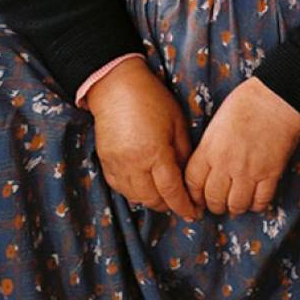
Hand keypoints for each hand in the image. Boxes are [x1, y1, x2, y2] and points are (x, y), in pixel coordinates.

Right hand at [86, 58, 200, 220]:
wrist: (116, 86)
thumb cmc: (152, 99)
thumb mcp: (177, 122)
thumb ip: (183, 152)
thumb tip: (187, 176)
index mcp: (155, 154)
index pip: (172, 192)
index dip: (185, 206)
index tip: (194, 213)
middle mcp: (134, 164)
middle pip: (153, 200)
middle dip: (169, 206)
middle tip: (181, 202)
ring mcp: (117, 165)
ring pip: (136, 198)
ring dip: (152, 200)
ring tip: (164, 195)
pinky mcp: (105, 162)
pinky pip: (120, 188)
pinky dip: (134, 192)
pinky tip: (144, 186)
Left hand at [184, 78, 299, 215]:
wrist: (276, 99)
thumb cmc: (245, 103)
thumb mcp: (216, 123)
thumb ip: (209, 147)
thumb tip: (207, 166)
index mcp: (209, 149)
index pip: (192, 183)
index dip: (193, 195)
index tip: (197, 197)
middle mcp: (226, 164)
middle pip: (213, 199)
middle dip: (214, 205)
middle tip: (217, 204)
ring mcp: (249, 171)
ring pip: (236, 205)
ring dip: (235, 208)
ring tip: (236, 204)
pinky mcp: (270, 174)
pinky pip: (261, 202)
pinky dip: (256, 205)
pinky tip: (255, 200)